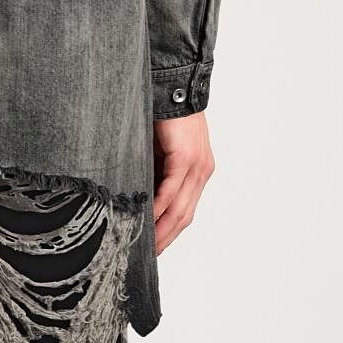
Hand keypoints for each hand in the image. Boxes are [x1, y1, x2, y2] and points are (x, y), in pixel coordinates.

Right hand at [152, 112, 213, 254]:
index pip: (185, 211)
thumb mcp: (159, 153)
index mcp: (198, 172)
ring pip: (180, 208)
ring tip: (146, 246)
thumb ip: (155, 174)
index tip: (154, 248)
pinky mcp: (186, 158)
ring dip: (162, 230)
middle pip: (185, 216)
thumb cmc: (162, 118)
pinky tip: (147, 220)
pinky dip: (159, 208)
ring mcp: (197, 166)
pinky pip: (171, 191)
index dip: (170, 232)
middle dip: (166, 238)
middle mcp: (202, 172)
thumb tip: (140, 198)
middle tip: (148, 256)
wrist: (171, 86)